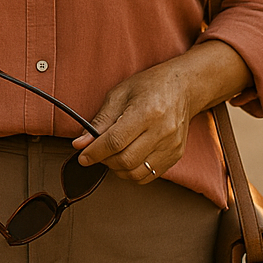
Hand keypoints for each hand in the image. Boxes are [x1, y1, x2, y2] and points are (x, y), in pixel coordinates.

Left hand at [72, 58, 194, 182]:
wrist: (181, 87)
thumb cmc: (148, 86)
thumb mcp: (118, 95)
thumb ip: (100, 121)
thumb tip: (81, 143)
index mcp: (146, 113)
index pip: (115, 141)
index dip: (95, 152)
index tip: (82, 156)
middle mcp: (162, 132)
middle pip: (125, 160)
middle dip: (104, 160)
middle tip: (95, 152)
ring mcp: (171, 147)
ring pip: (137, 173)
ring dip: (117, 169)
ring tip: (110, 155)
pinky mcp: (176, 156)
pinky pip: (149, 176)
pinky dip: (132, 173)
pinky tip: (125, 159)